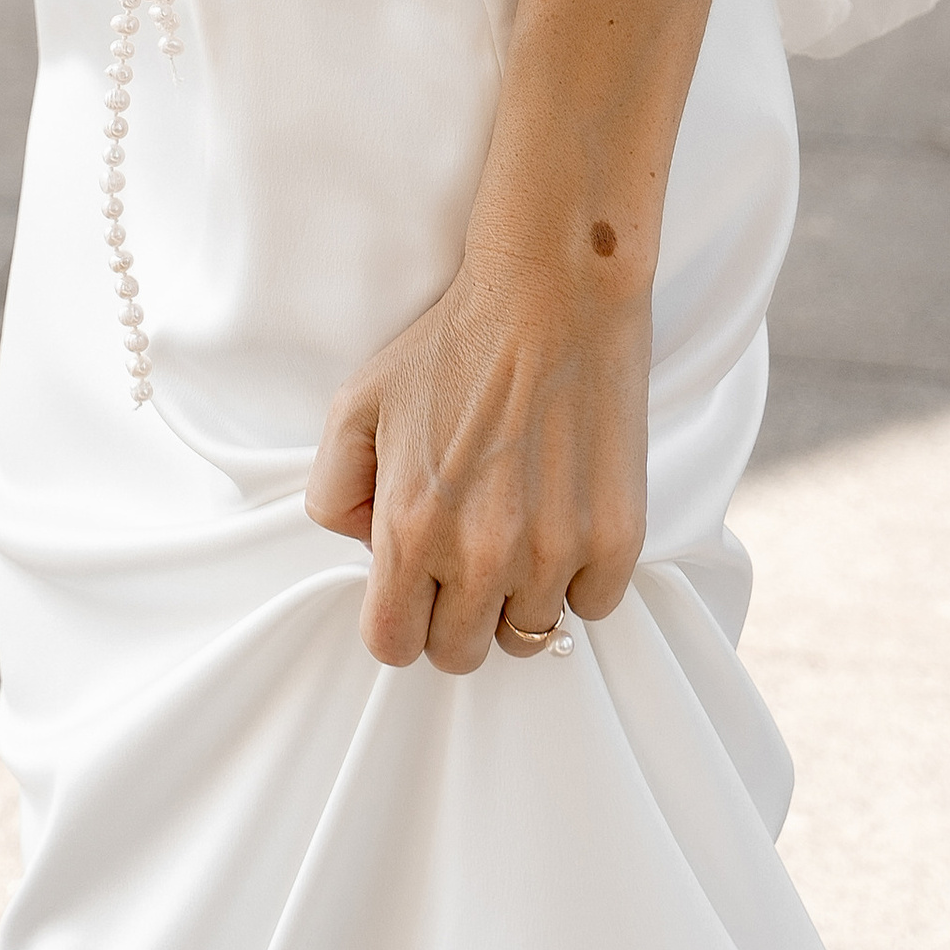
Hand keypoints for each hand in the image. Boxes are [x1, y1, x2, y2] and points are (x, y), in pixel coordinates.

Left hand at [304, 246, 649, 670]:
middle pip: (461, 653)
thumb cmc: (450, 346)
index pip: (393, 645)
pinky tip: (562, 516)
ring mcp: (555, 553)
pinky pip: (591, 606)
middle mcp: (483, 555)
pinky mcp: (617, 541)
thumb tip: (361, 550)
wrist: (552, 296)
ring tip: (516, 524)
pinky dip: (577, 577)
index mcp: (411, 527)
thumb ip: (332, 490)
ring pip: (529, 634)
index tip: (413, 588)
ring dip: (517, 596)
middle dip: (455, 613)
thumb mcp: (356, 404)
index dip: (399, 620)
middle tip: (465, 554)